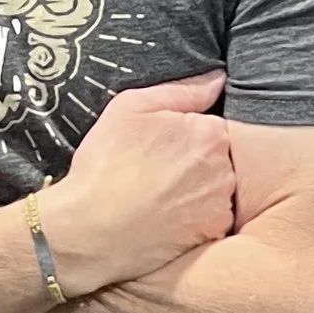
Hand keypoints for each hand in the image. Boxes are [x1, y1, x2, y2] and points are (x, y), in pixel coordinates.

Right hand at [42, 74, 234, 295]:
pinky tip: (165, 219)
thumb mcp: (130, 109)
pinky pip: (211, 220)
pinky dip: (194, 219)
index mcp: (210, 132)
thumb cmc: (105, 166)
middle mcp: (224, 168)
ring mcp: (221, 204)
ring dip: (196, 191)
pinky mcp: (212, 233)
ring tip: (158, 198)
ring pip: (215, 189)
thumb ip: (182, 90)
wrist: (89, 230)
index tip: (158, 148)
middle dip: (192, 163)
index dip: (182, 136)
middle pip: (217, 158)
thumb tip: (218, 79)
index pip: (210, 127)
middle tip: (155, 173)